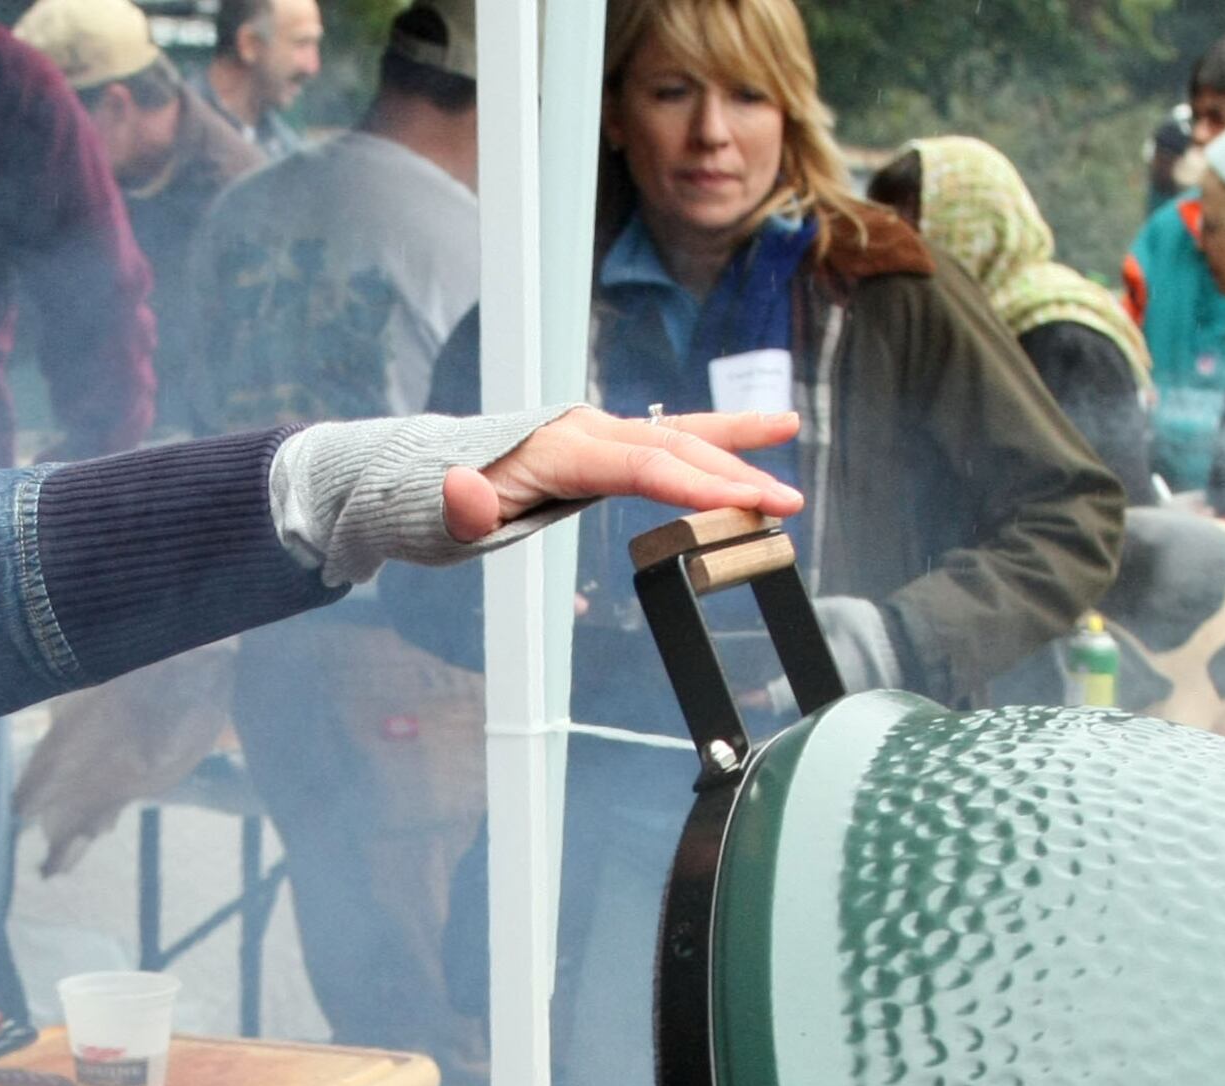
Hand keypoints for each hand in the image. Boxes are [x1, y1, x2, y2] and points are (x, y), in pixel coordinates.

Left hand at [445, 407, 806, 543]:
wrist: (434, 472)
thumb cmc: (443, 501)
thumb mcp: (441, 515)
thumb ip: (459, 506)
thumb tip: (462, 490)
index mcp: (559, 451)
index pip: (640, 466)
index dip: (693, 485)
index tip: (741, 502)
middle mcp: (588, 432)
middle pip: (673, 448)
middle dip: (732, 474)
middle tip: (785, 502)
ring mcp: (602, 433)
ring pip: (680, 433)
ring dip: (736, 442)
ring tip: (790, 431)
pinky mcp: (610, 443)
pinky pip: (672, 437)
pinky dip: (718, 434)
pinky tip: (765, 431)